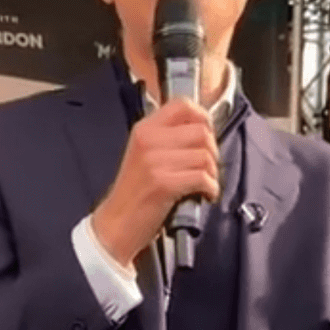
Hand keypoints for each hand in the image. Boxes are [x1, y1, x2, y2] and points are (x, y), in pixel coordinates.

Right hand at [91, 99, 220, 266]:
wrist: (116, 224)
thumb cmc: (136, 191)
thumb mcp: (145, 154)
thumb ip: (169, 137)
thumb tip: (204, 128)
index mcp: (144, 129)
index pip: (183, 105)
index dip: (203, 117)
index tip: (208, 133)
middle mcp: (148, 140)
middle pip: (202, 132)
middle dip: (212, 151)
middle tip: (206, 167)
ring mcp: (154, 161)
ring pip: (205, 156)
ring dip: (213, 173)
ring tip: (204, 183)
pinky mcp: (163, 183)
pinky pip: (203, 178)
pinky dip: (211, 188)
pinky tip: (204, 194)